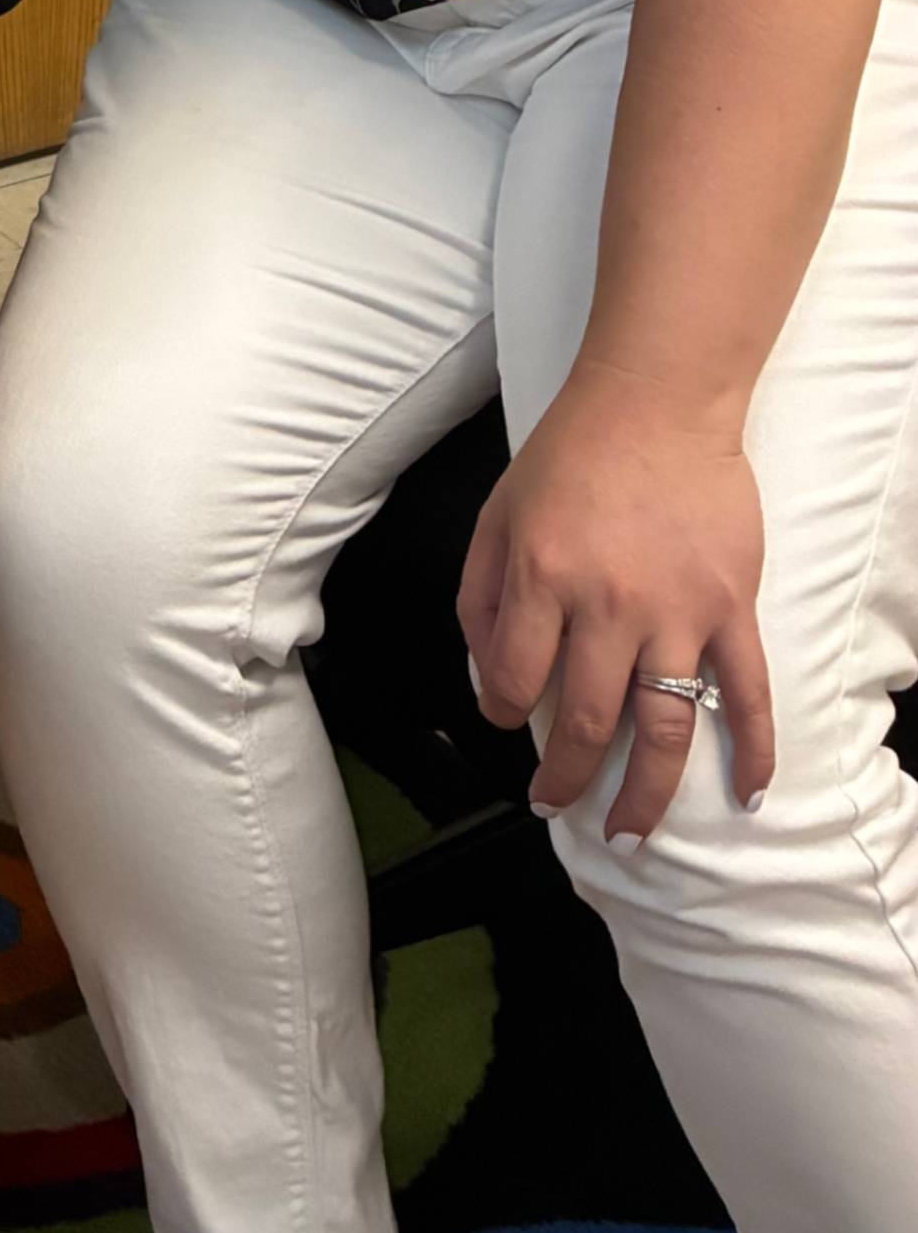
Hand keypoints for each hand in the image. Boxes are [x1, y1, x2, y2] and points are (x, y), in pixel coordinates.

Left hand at [458, 369, 774, 841]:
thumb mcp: (497, 512)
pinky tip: (748, 793)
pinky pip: (747, 694)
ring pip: (664, 728)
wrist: (657, 401)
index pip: (514, 678)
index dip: (503, 712)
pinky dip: (753, 751)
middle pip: (588, 722)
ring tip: (628, 832)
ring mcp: (676, 611)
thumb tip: (484, 670)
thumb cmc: (573, 451)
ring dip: (647, 794)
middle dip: (566, 778)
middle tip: (556, 805)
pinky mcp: (731, 608)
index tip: (506, 721)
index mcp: (542, 577)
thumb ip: (480, 593)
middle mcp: (607, 605)